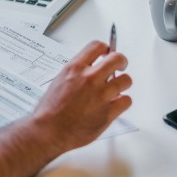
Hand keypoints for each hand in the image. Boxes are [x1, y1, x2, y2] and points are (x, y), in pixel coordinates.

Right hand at [32, 40, 131, 154]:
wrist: (50, 129)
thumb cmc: (50, 109)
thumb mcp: (59, 80)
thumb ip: (76, 73)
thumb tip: (88, 70)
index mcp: (75, 68)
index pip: (97, 46)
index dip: (106, 48)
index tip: (107, 52)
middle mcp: (89, 78)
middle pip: (117, 58)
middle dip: (121, 61)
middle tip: (120, 66)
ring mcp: (101, 95)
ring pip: (126, 80)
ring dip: (122, 83)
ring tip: (115, 88)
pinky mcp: (109, 112)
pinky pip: (126, 100)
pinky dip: (122, 101)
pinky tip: (114, 103)